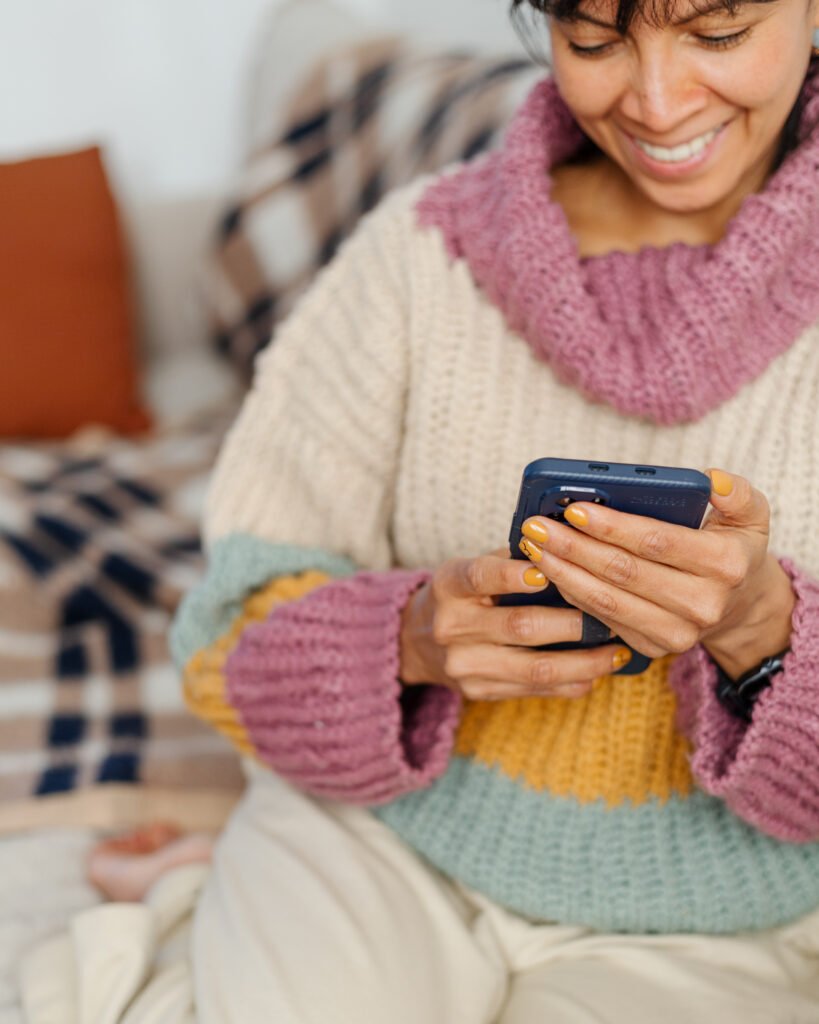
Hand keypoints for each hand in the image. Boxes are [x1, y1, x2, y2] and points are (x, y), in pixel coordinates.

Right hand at [399, 550, 631, 700]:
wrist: (419, 640)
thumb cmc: (466, 594)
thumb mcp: (474, 568)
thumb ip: (514, 560)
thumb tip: (574, 548)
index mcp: (450, 585)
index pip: (480, 576)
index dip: (512, 575)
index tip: (547, 572)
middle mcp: (451, 627)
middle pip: (520, 626)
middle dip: (573, 622)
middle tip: (613, 616)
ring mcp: (464, 665)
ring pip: (535, 668)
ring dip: (584, 662)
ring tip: (618, 651)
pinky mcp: (478, 692)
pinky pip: (534, 691)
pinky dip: (571, 682)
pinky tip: (598, 673)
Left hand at [516, 469, 794, 678]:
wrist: (739, 607)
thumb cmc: (732, 549)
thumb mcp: (750, 515)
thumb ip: (737, 493)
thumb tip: (712, 479)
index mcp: (726, 565)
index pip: (656, 542)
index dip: (612, 526)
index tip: (574, 509)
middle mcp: (703, 605)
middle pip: (623, 572)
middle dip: (573, 547)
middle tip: (536, 525)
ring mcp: (677, 633)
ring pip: (607, 601)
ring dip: (563, 572)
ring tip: (534, 547)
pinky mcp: (653, 648)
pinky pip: (603, 619)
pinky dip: (571, 594)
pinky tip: (550, 570)